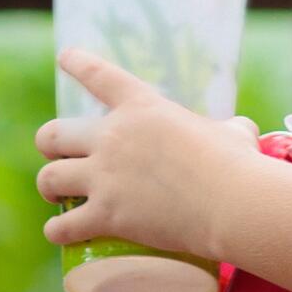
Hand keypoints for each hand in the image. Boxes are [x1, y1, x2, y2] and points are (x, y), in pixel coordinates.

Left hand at [33, 50, 256, 256]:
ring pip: (50, 177)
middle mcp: (113, 137)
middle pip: (54, 134)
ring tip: (53, 196)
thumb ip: (229, 129)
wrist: (231, 202)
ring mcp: (105, 176)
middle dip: (49, 145)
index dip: (77, 64)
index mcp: (141, 107)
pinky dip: (57, 231)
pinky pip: (63, 225)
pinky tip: (57, 234)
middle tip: (57, 156)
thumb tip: (242, 132)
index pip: (99, 76)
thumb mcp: (232, 133)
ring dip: (48, 187)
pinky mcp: (107, 214)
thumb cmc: (237, 164)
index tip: (64, 57)